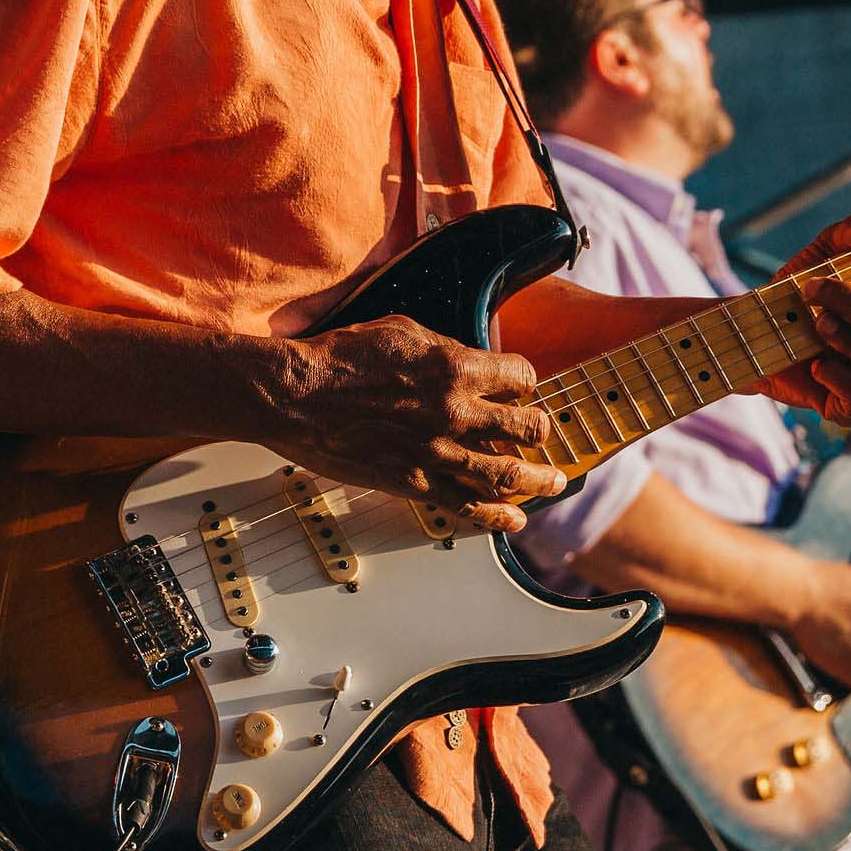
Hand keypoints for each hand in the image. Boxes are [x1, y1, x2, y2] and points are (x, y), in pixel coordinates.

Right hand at [260, 315, 564, 535]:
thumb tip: (469, 361)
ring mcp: (436, 451)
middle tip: (547, 437)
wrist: (296, 396)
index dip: (524, 381)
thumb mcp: (402, 330)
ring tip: (553, 483)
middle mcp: (454, 410)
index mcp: (454, 366)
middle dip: (542, 432)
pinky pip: (465, 505)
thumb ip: (444, 349)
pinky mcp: (413, 483)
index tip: (521, 388)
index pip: (519, 376)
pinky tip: (514, 519)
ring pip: (506, 472)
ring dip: (537, 480)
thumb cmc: (340, 359)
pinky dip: (495, 515)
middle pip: (525, 427)